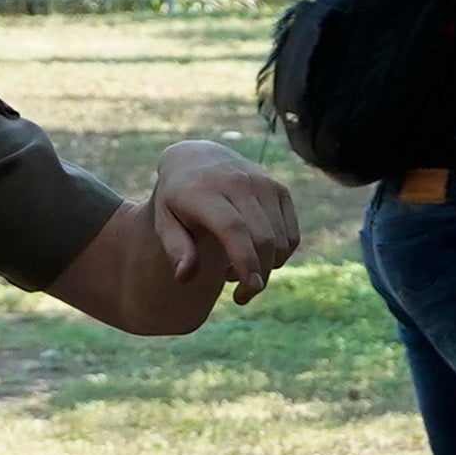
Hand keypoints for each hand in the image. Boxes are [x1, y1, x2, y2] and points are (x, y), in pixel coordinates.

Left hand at [149, 140, 300, 308]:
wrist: (198, 157)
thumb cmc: (177, 199)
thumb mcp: (165, 221)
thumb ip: (175, 249)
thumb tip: (185, 277)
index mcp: (204, 191)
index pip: (234, 228)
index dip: (245, 260)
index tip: (249, 289)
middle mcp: (238, 182)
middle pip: (263, 239)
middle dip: (258, 276)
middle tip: (241, 297)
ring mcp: (263, 184)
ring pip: (281, 241)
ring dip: (267, 267)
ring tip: (237, 270)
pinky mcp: (280, 189)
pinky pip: (291, 235)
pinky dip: (280, 255)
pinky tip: (255, 255)